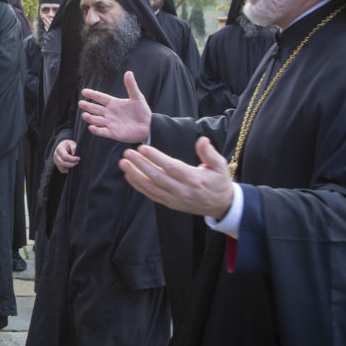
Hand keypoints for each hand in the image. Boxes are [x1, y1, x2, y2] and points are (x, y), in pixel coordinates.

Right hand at [53, 139, 79, 173]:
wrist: (63, 146)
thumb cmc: (68, 145)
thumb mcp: (72, 143)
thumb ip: (74, 148)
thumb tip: (75, 155)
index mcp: (59, 149)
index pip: (65, 156)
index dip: (73, 159)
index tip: (79, 158)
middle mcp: (56, 155)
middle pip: (62, 163)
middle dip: (71, 164)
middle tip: (78, 162)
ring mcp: (55, 160)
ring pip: (62, 167)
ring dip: (70, 167)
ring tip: (75, 164)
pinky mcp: (57, 164)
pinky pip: (62, 170)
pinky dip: (67, 170)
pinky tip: (72, 166)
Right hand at [78, 71, 150, 143]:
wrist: (148, 127)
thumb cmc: (143, 111)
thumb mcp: (137, 97)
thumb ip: (131, 86)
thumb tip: (128, 72)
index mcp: (114, 103)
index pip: (100, 98)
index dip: (92, 94)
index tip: (84, 91)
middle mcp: (109, 113)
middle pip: (95, 109)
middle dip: (88, 106)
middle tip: (81, 103)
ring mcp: (110, 123)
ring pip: (96, 120)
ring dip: (90, 118)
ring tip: (85, 115)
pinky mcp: (112, 133)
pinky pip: (102, 132)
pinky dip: (96, 130)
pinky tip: (91, 127)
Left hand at [119, 136, 233, 219]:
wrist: (221, 206)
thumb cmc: (219, 182)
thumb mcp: (220, 166)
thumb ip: (209, 153)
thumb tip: (202, 140)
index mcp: (194, 179)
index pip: (171, 167)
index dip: (155, 157)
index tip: (142, 147)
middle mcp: (182, 191)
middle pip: (157, 177)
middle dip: (140, 164)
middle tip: (127, 153)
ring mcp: (175, 199)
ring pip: (151, 187)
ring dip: (135, 175)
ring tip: (123, 163)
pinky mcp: (170, 204)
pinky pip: (152, 195)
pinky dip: (139, 186)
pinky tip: (129, 176)